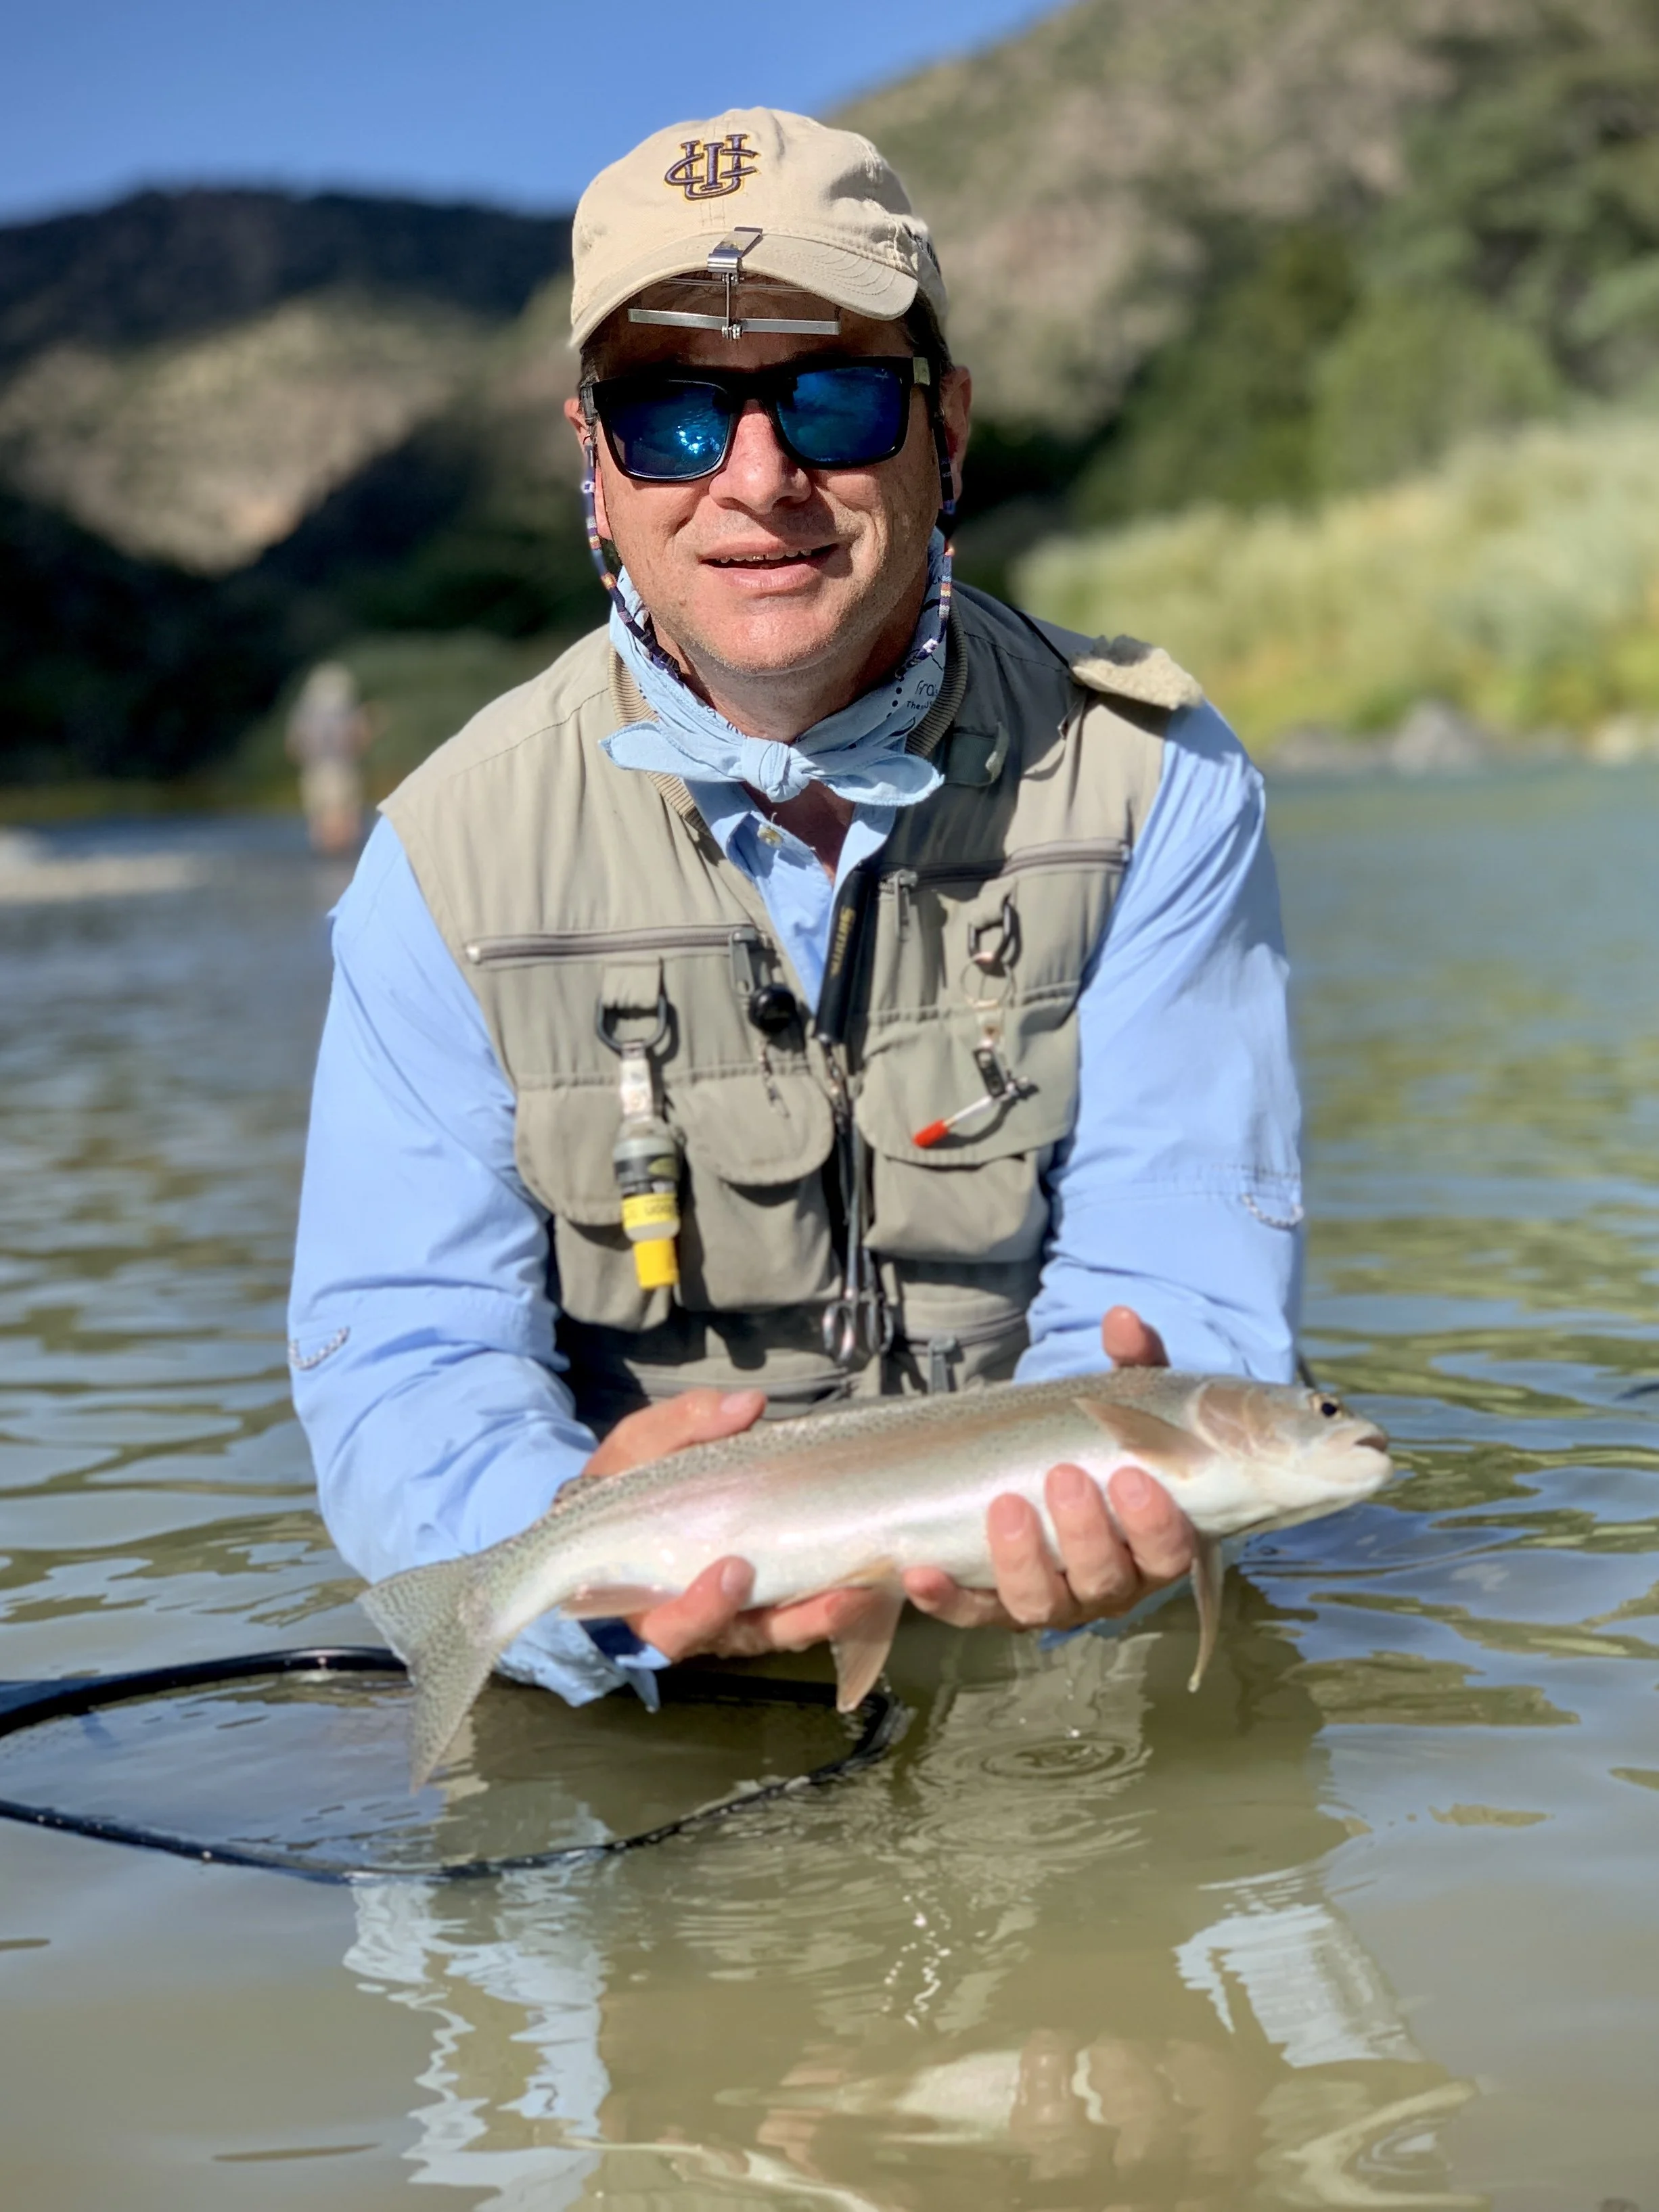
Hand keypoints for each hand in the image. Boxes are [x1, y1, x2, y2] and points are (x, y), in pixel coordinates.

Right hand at [581, 1386, 893, 1665]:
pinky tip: (872, 1576)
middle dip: (798, 1622)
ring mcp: (739, 1614)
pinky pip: (803, 1608)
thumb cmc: (625, 1485)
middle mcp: (699, 1619)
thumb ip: (683, 1427)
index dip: (704, 1608)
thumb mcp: (637, 1449)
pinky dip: (834, 1596)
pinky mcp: (772, 1598)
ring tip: (869, 1589)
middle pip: (750, 1637)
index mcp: (649, 1597)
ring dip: (829, 1614)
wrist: (624, 1510)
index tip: (735, 1570)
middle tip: (838, 1598)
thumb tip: (747, 1406)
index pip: (676, 1624)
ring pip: (787, 1629)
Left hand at [902, 1305, 1195, 1632]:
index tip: (1132, 1477)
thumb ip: (1135, 1361)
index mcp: (1154, 1545)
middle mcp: (1110, 1583)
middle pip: (1104, 1581)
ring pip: (1041, 1604)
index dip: (1154, 1525)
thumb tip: (1121, 1319)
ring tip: (1005, 1507)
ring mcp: (1055, 1598)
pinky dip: (947, 1599)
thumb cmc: (1112, 1444)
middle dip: (1086, 1534)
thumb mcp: (1131, 1400)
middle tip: (1063, 1476)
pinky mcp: (998, 1602)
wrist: (1072, 1468)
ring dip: (1022, 1563)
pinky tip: (921, 1572)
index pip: (1168, 1553)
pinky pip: (975, 1610)